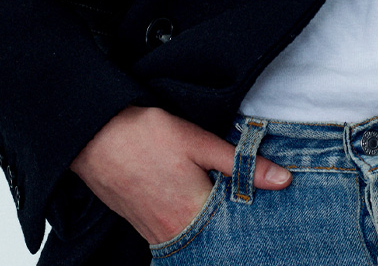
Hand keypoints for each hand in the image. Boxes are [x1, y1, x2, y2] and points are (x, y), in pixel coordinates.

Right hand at [70, 106, 291, 243]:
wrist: (94, 137)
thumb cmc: (146, 135)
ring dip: (215, 230)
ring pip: (197, 242)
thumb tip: (284, 180)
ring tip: (231, 207)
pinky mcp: (144, 229)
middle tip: (256, 213)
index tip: (275, 214)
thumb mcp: (199, 142)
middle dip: (237, 230)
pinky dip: (194, 228)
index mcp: (193, 214)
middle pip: (217, 242)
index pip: (237, 232)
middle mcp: (174, 234)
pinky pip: (177, 238)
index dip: (257, 223)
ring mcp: (156, 235)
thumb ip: (242, 164)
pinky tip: (202, 210)